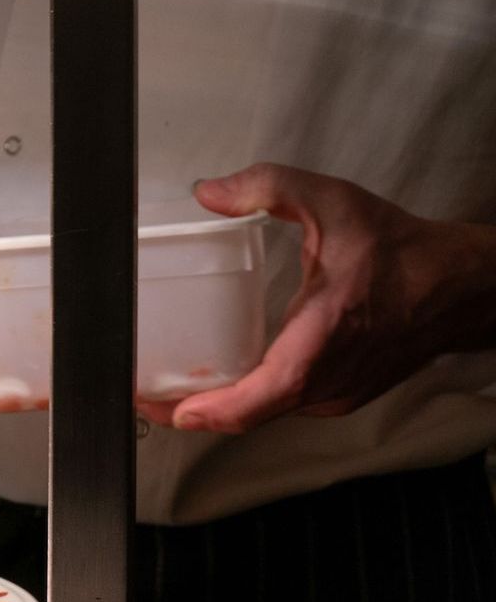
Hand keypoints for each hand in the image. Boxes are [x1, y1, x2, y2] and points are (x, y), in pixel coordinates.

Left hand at [141, 164, 495, 434]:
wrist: (460, 285)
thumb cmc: (402, 251)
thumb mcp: (332, 202)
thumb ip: (268, 187)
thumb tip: (209, 192)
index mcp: (324, 337)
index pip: (262, 396)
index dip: (210, 411)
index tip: (168, 409)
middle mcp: (329, 378)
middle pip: (249, 413)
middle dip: (190, 411)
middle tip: (141, 393)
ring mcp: (335, 393)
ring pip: (264, 413)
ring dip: (215, 407)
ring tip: (164, 389)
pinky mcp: (338, 395)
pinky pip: (281, 405)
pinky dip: (245, 400)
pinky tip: (216, 382)